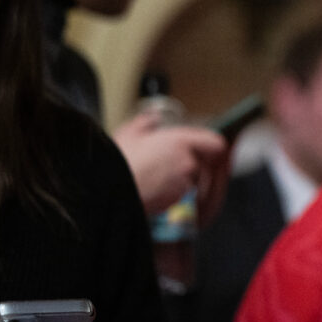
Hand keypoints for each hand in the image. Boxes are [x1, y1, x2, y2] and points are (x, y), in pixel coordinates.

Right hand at [112, 113, 227, 213]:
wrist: (106, 190)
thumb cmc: (117, 163)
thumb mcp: (129, 134)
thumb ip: (146, 123)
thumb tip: (151, 120)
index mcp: (180, 142)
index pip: (215, 143)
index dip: (212, 147)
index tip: (208, 149)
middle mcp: (188, 163)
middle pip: (205, 164)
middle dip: (194, 166)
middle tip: (175, 166)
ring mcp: (183, 184)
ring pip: (193, 181)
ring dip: (182, 180)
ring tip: (157, 177)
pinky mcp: (175, 201)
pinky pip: (180, 196)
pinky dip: (171, 194)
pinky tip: (154, 189)